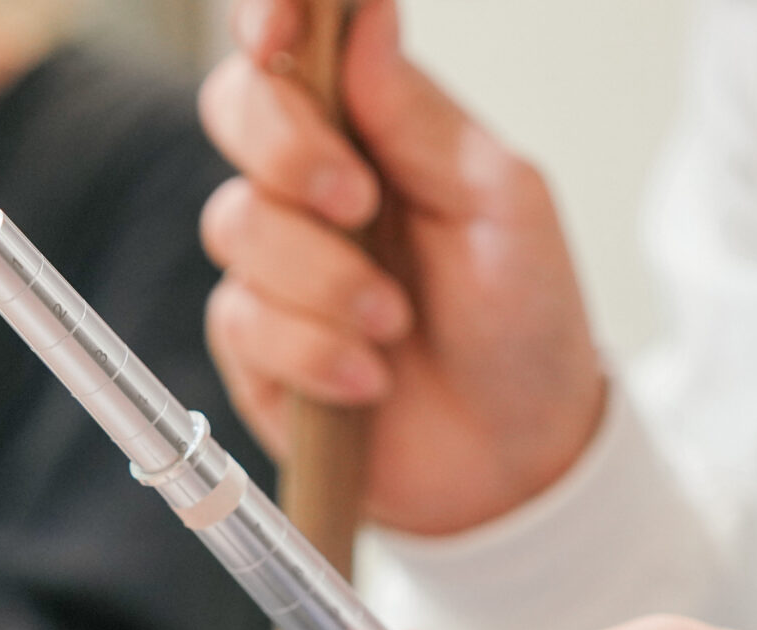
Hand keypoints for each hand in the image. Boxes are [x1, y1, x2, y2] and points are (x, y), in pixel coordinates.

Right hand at [199, 0, 605, 535]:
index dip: (270, 16)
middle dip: (286, 150)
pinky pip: (244, 323)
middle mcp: (313, 184)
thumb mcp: (502, 203)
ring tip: (392, 323)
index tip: (281, 28)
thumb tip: (366, 19)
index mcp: (374, 126)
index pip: (293, 42)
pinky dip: (312, 352)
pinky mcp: (254, 346)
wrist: (514, 458)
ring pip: (237, 225)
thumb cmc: (522, 321)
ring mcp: (276, 265)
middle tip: (356, 202)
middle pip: (234, 110)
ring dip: (322, 279)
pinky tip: (368, 377)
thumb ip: (421, 116)